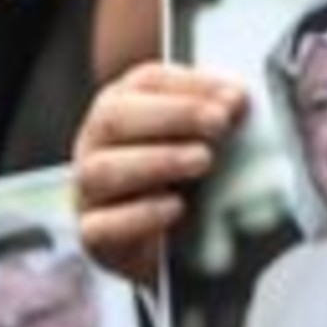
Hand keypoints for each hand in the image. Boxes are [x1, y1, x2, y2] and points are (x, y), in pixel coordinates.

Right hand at [72, 63, 244, 285]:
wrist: (178, 245)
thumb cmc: (191, 176)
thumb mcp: (206, 139)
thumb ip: (219, 115)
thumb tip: (237, 101)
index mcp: (125, 105)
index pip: (146, 81)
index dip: (191, 84)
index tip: (233, 95)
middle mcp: (98, 143)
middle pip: (115, 118)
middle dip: (174, 115)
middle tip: (219, 123)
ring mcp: (89, 190)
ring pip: (102, 170)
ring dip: (158, 161)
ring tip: (203, 161)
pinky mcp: (94, 235)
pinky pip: (101, 226)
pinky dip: (140, 215)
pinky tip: (176, 207)